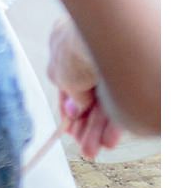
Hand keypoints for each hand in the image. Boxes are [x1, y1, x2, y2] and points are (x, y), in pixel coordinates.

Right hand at [48, 16, 122, 160]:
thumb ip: (67, 94)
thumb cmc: (73, 46)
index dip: (68, 109)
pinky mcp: (128, 79)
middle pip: (87, 98)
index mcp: (65, 46)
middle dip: (83, 126)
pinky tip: (108, 138)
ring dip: (96, 130)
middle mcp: (89, 56)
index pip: (67, 84)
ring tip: (93, 150)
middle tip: (84, 147)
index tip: (69, 129)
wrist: (104, 37)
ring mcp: (110, 67)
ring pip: (104, 105)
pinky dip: (113, 124)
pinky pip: (119, 105)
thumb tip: (73, 108)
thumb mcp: (59, 76)